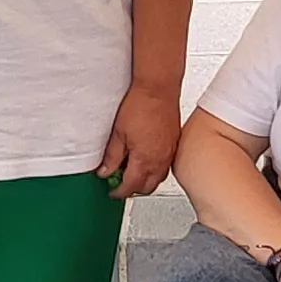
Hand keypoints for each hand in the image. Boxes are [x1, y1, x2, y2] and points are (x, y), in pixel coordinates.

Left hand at [93, 83, 179, 198]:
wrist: (158, 89)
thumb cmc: (140, 105)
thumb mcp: (118, 133)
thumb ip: (112, 157)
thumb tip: (105, 171)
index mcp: (144, 160)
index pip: (131, 186)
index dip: (119, 192)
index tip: (113, 191)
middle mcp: (160, 160)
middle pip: (147, 187)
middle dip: (133, 189)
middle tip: (121, 184)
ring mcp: (170, 153)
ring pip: (159, 178)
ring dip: (146, 181)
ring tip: (133, 172)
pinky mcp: (175, 144)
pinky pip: (166, 166)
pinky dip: (156, 170)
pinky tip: (148, 161)